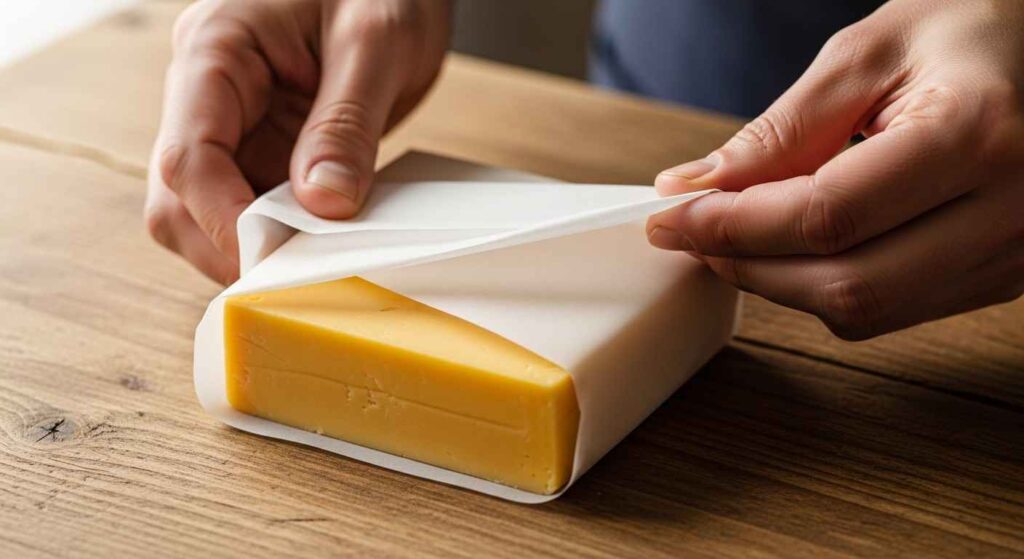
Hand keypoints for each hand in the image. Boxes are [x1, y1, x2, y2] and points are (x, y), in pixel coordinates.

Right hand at [144, 0, 450, 283]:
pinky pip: (251, 204)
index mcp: (215, 49)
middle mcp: (207, 90)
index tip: (271, 263)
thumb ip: (346, 124)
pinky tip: (320, 244)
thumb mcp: (376, 44)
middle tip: (294, 279)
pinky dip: (279, 234)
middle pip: (178, 195)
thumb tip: (322, 204)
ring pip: (207, 209)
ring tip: (315, 262)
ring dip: (252, 245)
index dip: (222, 221)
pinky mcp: (262, 145)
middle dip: (227, 245)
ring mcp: (233, 122)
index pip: (187, 155)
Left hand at [647, 0, 1023, 339]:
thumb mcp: (870, 53)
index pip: (827, 216)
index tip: (671, 217)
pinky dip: (827, 285)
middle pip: (846, 282)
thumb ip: (782, 130)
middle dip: (749, 264)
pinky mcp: (1005, 274)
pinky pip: (895, 308)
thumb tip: (695, 188)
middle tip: (692, 233)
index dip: (734, 226)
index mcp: (976, 134)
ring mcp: (1015, 253)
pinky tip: (794, 247)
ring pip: (868, 309)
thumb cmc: (974, 27)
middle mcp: (1010, 209)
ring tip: (735, 237)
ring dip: (781, 283)